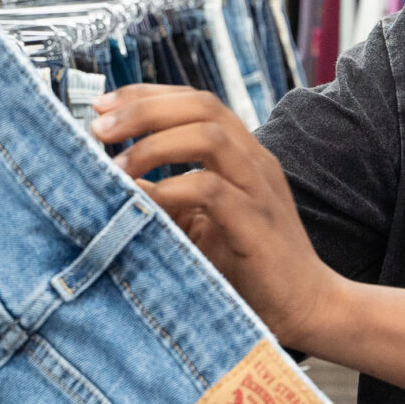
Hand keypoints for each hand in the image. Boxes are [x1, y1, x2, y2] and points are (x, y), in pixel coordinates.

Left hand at [91, 84, 349, 351]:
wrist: (306, 307)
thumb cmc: (248, 266)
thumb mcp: (196, 224)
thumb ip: (163, 198)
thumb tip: (113, 182)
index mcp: (240, 154)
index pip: (194, 101)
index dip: (146, 96)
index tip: (101, 107)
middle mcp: (253, 161)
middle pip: (201, 105)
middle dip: (144, 109)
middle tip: (98, 128)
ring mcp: (258, 189)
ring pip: (210, 135)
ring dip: (155, 144)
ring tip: (117, 166)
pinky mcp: (257, 224)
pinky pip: (214, 190)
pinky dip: (174, 189)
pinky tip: (148, 203)